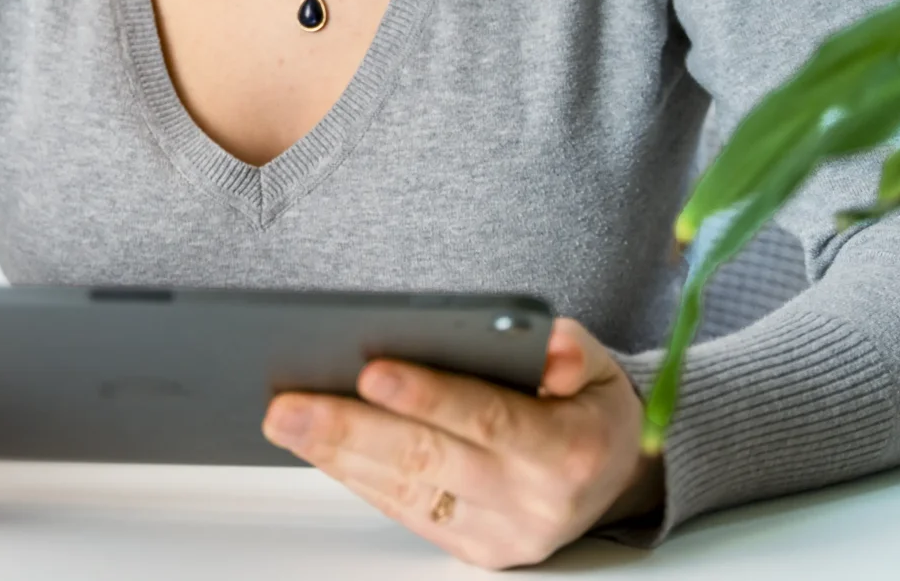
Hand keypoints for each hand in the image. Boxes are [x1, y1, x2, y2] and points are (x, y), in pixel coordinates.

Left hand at [262, 316, 663, 569]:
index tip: (371, 371)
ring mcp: (501, 533)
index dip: (429, 397)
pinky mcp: (473, 550)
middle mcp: (534, 501)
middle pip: (428, 459)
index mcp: (569, 449)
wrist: (614, 479)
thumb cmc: (587, 406)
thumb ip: (570, 351)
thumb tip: (547, 350)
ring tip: (285, 420)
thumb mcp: (597, 365)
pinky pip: (402, 511)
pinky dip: (354, 476)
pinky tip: (316, 447)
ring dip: (336, 454)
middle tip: (290, 403)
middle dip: (350, 429)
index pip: (488, 419)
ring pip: (404, 490)